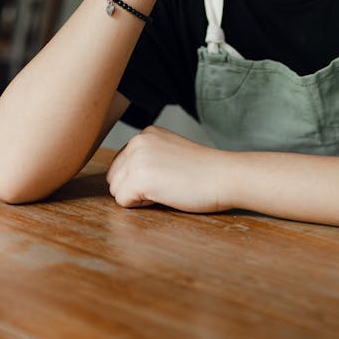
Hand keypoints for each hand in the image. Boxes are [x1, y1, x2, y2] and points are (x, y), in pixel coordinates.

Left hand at [106, 126, 231, 212]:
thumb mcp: (170, 152)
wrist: (224, 176)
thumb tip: (120, 177)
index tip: (167, 175)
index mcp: (146, 133)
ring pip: (116, 190)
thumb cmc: (203, 172)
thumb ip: (147, 156)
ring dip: (137, 197)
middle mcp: (137, 140)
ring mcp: (137, 157)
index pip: (121, 165)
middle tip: (166, 184)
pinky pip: (122, 202)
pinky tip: (164, 194)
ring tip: (166, 188)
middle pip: (114, 177)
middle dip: (134, 188)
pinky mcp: (139, 177)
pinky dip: (141, 206)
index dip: (141, 179)